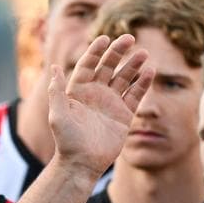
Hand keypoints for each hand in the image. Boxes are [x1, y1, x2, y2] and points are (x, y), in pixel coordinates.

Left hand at [47, 34, 152, 176]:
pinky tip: (149, 72)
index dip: (96, 51)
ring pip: (124, 78)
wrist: (82, 163)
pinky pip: (135, 96)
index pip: (89, 64)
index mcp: (78, 90)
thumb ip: (56, 91)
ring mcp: (111, 103)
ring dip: (133, 65)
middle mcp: (95, 93)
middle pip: (108, 66)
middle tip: (130, 38)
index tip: (105, 39)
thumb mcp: (57, 115)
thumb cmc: (67, 141)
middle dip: (118, 52)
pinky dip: (142, 84)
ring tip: (143, 54)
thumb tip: (54, 68)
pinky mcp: (124, 115)